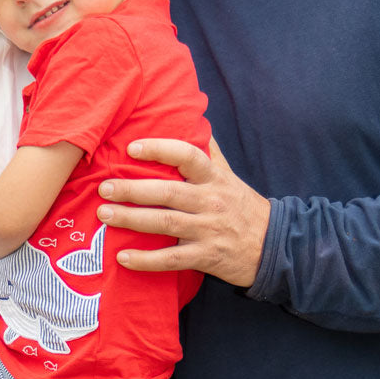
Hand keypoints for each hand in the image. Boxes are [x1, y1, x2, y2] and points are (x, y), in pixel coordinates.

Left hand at [97, 138, 269, 287]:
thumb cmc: (242, 206)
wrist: (275, 247)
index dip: (160, 149)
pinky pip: (172, 260)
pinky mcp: (206, 257)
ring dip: (131, 219)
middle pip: (168, 192)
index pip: (188, 156)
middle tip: (104, 187)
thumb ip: (209, 151)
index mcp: (214, 178)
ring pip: (165, 223)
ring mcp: (208, 230)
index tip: (132, 147)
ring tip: (104, 214)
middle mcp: (211, 201)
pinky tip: (123, 258)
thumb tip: (193, 118)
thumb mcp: (230, 175)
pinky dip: (146, 260)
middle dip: (132, 189)